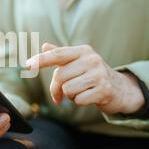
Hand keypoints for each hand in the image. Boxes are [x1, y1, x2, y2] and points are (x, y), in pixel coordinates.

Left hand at [26, 43, 144, 114]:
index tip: (27, 65)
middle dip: (57, 88)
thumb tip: (43, 46)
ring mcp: (99, 74)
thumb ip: (61, 55)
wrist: (121, 89)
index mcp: (83, 51)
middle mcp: (92, 59)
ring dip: (70, 96)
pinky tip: (89, 97)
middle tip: (60, 94)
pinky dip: (80, 102)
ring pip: (68, 89)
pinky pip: (79, 100)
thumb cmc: (93, 75)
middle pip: (60, 76)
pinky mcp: (104, 89)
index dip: (41, 60)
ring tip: (80, 92)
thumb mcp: (79, 62)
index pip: (58, 54)